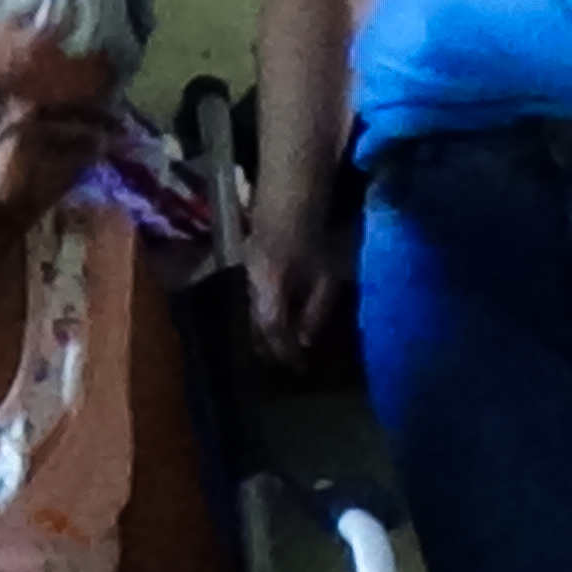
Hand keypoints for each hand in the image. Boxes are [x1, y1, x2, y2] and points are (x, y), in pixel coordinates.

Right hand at [245, 218, 347, 365]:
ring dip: (267, 334)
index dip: (284, 350)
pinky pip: (253, 305)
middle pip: (255, 326)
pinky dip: (265, 318)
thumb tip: (306, 342)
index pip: (272, 327)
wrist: (290, 205)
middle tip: (288, 361)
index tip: (298, 366)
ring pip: (251, 316)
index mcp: (270, 284)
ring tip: (286, 346)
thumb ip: (316, 311)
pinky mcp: (247, 274)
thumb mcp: (325, 278)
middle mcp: (251, 284)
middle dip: (271, 348)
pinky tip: (282, 321)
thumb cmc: (314, 241)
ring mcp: (245, 278)